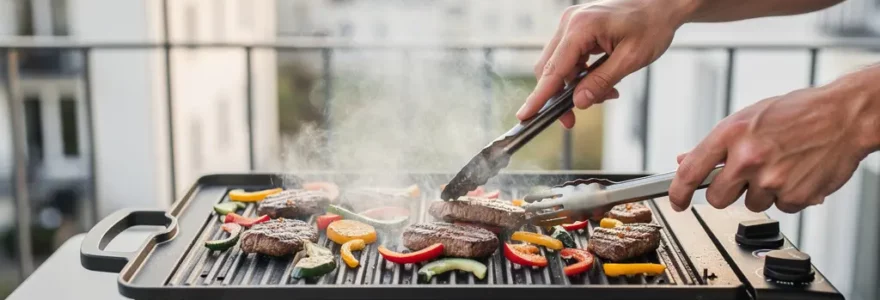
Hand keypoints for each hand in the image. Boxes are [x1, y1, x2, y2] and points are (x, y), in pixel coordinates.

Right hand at [517, 0, 692, 127]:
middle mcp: (570, 23)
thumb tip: (579, 102)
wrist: (662, 4)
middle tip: (572, 119)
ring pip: (558, 66)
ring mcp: (571, 24)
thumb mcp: (631, 59)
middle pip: (549, 68)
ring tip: (606, 94)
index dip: (539, 96)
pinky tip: (601, 81)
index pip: (553, 69)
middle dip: (560, 96)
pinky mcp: (576, 28)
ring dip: (574, 86)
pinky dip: (580, 75)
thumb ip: (602, 81)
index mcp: (582, 27)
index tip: (525, 115)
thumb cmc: (653, 25)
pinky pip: (569, 58)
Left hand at [669, 68, 879, 212]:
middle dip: (726, 191)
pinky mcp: (794, 196)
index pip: (690, 171)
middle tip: (744, 176)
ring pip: (749, 204)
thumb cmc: (797, 112)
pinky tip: (796, 173)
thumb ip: (716, 144)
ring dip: (760, 191)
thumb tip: (684, 159)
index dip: (677, 193)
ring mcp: (772, 180)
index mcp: (730, 134)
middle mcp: (748, 158)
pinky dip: (786, 196)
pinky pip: (779, 207)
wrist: (844, 115)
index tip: (675, 202)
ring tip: (779, 166)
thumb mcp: (747, 118)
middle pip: (716, 198)